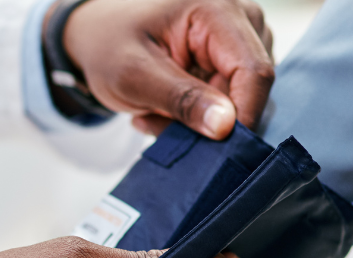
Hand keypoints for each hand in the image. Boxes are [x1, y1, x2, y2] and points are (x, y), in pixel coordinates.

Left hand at [63, 0, 274, 137]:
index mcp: (216, 9)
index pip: (253, 71)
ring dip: (199, 121)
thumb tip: (225, 126)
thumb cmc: (108, 44)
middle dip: (211, 120)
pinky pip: (230, 103)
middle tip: (160, 125)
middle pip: (251, 87)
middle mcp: (240, 18)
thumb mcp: (133, 75)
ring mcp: (240, 39)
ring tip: (155, 112)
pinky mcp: (233, 60)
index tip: (216, 149)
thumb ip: (181, 100)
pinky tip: (164, 108)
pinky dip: (197, 116)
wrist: (98, 35)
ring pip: (241, 100)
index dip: (243, 116)